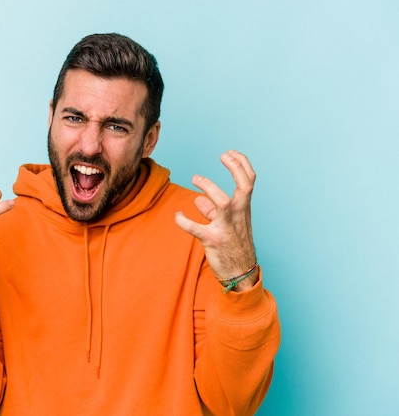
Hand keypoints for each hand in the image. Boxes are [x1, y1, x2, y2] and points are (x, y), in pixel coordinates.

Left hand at [175, 150, 257, 290]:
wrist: (240, 273)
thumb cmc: (233, 245)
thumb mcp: (226, 225)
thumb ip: (212, 210)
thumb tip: (198, 200)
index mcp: (243, 209)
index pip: (249, 181)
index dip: (242, 164)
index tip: (229, 153)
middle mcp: (238, 216)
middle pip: (244, 187)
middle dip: (235, 168)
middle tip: (222, 156)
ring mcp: (226, 228)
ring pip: (222, 203)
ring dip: (209, 187)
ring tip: (196, 179)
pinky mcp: (213, 241)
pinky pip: (196, 229)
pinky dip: (184, 221)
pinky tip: (177, 216)